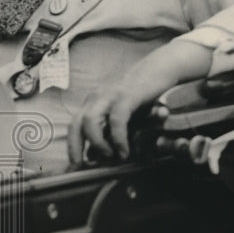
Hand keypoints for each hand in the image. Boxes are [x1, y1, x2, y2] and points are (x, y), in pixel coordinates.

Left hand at [78, 41, 213, 160]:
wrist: (161, 67)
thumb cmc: (142, 93)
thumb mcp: (123, 113)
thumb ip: (109, 131)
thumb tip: (95, 155)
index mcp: (93, 102)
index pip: (73, 124)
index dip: (72, 145)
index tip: (75, 164)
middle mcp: (97, 97)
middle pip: (76, 123)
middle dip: (75, 146)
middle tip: (82, 165)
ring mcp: (110, 94)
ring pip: (90, 120)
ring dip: (98, 142)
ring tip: (111, 156)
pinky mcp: (126, 95)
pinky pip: (116, 119)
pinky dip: (118, 137)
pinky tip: (125, 150)